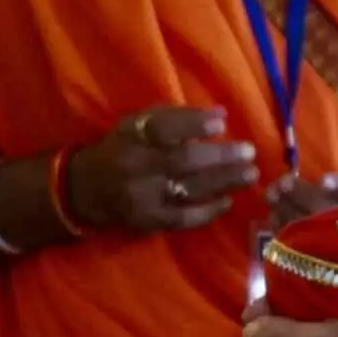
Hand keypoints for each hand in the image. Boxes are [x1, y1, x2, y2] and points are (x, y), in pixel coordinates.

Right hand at [62, 106, 264, 236]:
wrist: (87, 188)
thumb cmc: (121, 147)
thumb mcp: (136, 124)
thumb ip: (173, 118)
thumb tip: (220, 116)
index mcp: (132, 137)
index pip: (163, 129)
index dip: (193, 125)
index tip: (221, 123)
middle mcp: (136, 167)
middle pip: (182, 161)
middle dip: (220, 157)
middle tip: (249, 151)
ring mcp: (143, 197)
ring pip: (188, 190)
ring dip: (223, 182)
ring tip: (249, 174)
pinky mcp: (149, 220)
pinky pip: (183, 218)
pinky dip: (208, 211)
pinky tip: (228, 202)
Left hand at [269, 105, 337, 235]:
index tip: (326, 180)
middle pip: (330, 215)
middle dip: (305, 198)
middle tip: (284, 182)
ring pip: (309, 230)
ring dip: (288, 210)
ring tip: (273, 192)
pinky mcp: (320, 258)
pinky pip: (297, 245)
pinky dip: (283, 228)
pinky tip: (274, 211)